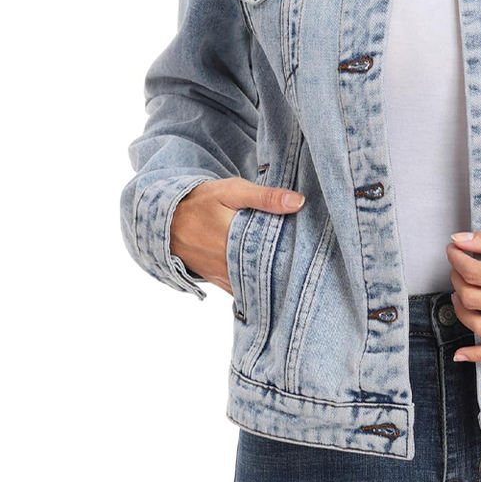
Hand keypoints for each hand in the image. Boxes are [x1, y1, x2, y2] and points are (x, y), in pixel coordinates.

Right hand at [170, 178, 305, 294]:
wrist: (165, 220)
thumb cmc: (200, 201)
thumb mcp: (232, 191)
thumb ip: (265, 197)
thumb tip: (298, 202)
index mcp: (234, 238)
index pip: (273, 251)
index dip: (294, 251)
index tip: (313, 249)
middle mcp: (228, 262)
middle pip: (268, 270)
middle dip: (288, 267)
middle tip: (310, 262)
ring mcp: (223, 275)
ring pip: (256, 283)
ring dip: (273, 278)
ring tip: (296, 272)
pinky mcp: (218, 281)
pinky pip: (242, 290)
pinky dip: (257, 286)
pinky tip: (275, 281)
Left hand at [445, 215, 480, 361]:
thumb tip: (461, 239)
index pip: (474, 272)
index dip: (456, 258)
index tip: (454, 249)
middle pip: (472, 298)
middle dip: (457, 279)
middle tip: (458, 266)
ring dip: (461, 311)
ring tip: (459, 294)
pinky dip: (479, 355)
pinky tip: (460, 354)